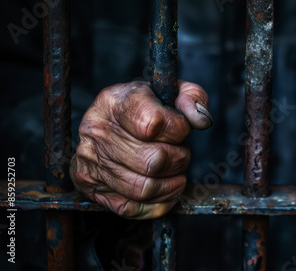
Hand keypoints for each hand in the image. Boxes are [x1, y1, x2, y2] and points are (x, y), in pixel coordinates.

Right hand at [70, 80, 211, 218]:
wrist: (109, 125)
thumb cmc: (145, 108)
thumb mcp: (169, 92)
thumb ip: (192, 97)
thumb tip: (201, 120)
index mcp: (114, 101)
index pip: (154, 124)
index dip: (178, 130)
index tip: (180, 129)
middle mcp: (97, 131)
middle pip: (153, 161)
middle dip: (179, 159)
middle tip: (180, 152)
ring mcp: (90, 161)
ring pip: (144, 188)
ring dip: (171, 184)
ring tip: (174, 171)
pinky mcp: (91, 187)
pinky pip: (131, 208)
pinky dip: (158, 203)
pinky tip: (164, 189)